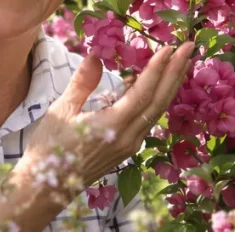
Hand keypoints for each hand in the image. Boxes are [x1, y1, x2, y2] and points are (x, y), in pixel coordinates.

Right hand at [17, 42, 195, 196]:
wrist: (45, 189)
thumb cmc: (49, 148)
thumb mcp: (62, 111)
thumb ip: (82, 83)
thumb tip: (96, 56)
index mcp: (113, 127)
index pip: (143, 93)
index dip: (158, 69)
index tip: (170, 47)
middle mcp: (129, 138)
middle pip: (159, 101)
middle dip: (176, 72)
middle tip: (189, 46)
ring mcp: (130, 146)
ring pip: (156, 111)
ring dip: (169, 85)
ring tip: (180, 62)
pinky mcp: (126, 149)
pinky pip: (147, 120)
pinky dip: (155, 99)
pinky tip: (154, 85)